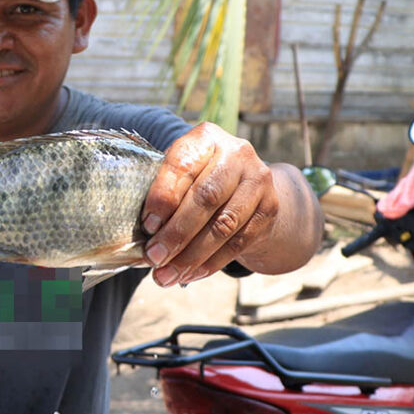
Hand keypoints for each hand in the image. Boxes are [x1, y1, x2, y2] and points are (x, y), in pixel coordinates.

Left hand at [140, 122, 279, 286]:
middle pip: (206, 198)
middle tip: (153, 257)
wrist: (247, 184)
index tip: (147, 226)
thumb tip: (144, 235)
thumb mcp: (181, 173)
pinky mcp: (269, 209)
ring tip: (166, 275)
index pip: (182, 165)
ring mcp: (258, 181)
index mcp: (206, 137)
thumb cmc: (199, 178)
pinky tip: (189, 275)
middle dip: (176, 233)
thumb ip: (164, 193)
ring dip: (191, 256)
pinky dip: (210, 263)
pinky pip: (238, 243)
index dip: (163, 197)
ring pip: (223, 225)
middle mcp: (238, 154)